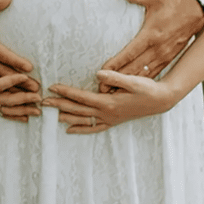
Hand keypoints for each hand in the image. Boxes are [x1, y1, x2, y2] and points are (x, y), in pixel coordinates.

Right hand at [0, 48, 41, 120]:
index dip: (12, 81)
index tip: (25, 76)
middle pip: (6, 101)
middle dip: (23, 99)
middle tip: (38, 96)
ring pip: (7, 109)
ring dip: (23, 111)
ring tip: (37, 111)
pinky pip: (4, 112)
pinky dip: (15, 116)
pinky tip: (27, 118)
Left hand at [43, 70, 177, 133]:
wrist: (161, 100)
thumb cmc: (147, 89)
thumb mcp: (133, 80)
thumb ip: (115, 77)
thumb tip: (98, 74)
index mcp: (108, 103)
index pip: (81, 97)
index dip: (65, 92)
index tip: (51, 87)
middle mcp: (107, 113)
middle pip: (78, 110)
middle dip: (59, 105)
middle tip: (42, 102)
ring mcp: (110, 119)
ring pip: (83, 120)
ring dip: (66, 117)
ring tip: (51, 115)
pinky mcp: (114, 121)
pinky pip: (93, 128)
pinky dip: (81, 129)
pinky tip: (70, 130)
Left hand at [98, 0, 203, 90]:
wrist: (196, 11)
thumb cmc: (172, 3)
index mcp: (152, 34)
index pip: (130, 52)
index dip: (116, 64)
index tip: (102, 73)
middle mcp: (158, 49)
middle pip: (134, 68)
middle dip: (117, 80)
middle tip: (101, 89)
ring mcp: (164, 55)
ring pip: (143, 74)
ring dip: (128, 85)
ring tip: (113, 93)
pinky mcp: (169, 58)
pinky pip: (153, 73)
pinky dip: (142, 82)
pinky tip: (132, 89)